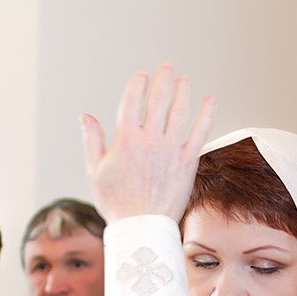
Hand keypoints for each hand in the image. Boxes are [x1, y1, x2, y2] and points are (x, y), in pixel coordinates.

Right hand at [79, 64, 216, 221]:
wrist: (142, 228)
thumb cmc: (116, 203)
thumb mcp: (95, 172)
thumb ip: (92, 141)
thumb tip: (85, 116)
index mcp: (125, 140)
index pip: (132, 101)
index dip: (138, 84)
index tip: (142, 75)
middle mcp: (150, 140)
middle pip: (158, 100)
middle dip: (163, 79)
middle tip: (167, 67)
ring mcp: (171, 150)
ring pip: (180, 111)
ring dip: (183, 91)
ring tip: (184, 79)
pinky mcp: (188, 161)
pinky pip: (200, 132)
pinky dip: (206, 113)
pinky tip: (211, 99)